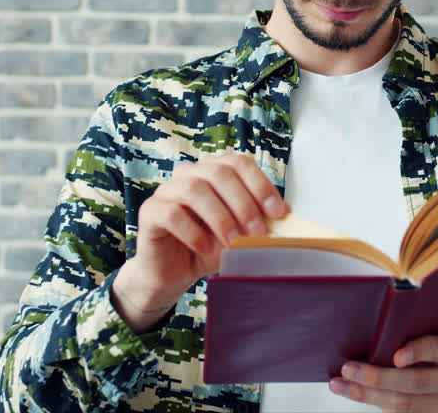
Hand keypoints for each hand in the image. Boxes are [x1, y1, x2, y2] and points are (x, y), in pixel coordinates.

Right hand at [112, 153, 287, 331]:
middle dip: (243, 203)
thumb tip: (287, 213)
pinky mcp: (150, 212)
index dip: (260, 184)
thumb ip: (259, 219)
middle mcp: (189, 174)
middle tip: (257, 232)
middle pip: (218, 172)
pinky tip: (207, 249)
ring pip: (194, 189)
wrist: (174, 274)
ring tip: (233, 243)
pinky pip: (172, 214)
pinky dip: (195, 232)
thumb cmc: (208, 248)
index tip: (278, 213)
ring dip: (220, 218)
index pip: (239, 162)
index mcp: (213, 171)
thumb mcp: (240, 233)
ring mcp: (166, 190)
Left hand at [329, 335, 437, 412]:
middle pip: (416, 383)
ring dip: (369, 395)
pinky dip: (379, 405)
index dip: (418, 352)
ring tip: (342, 386)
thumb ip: (422, 340)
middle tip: (349, 369)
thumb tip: (376, 340)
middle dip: (378, 377)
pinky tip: (359, 396)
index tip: (396, 356)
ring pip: (406, 405)